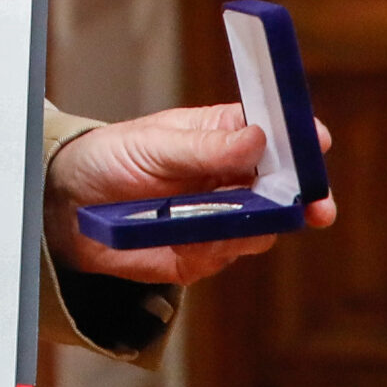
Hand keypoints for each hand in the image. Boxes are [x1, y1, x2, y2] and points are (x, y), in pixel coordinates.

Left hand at [43, 104, 336, 286]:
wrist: (70, 208)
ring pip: (265, 225)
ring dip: (257, 223)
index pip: (274, 132)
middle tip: (315, 204)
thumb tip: (258, 138)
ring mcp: (223, 217)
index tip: (316, 141)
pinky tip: (191, 237)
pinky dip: (217, 247)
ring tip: (227, 215)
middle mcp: (232, 177)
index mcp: (224, 135)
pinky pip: (228, 254)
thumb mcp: (154, 143)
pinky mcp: (206, 253)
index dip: (299, 136)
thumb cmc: (111, 158)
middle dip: (305, 195)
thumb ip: (206, 147)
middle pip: (285, 186)